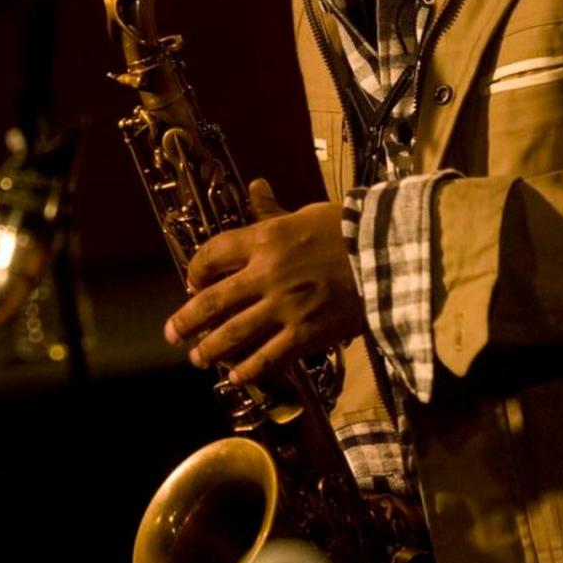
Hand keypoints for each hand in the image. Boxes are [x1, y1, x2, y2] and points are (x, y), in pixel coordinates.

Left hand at [164, 178, 365, 383]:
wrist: (389, 255)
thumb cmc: (349, 230)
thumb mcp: (306, 213)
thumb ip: (274, 210)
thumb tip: (256, 186)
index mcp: (265, 239)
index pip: (213, 254)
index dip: (196, 269)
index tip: (191, 281)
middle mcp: (267, 273)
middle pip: (213, 300)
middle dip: (187, 320)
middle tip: (173, 333)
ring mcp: (285, 306)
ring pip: (234, 333)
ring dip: (210, 349)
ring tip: (198, 358)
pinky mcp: (306, 332)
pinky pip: (269, 356)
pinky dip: (249, 369)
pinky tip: (236, 376)